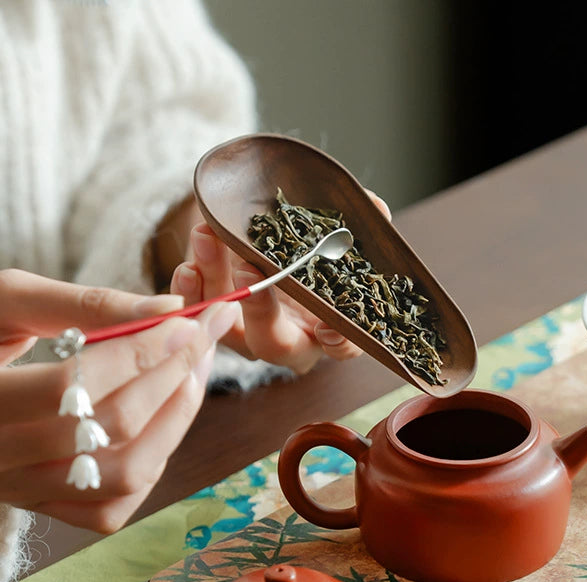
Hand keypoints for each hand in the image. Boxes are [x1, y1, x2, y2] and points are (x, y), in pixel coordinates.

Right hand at [0, 270, 236, 531]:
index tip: (189, 319)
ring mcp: (21, 490)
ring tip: (193, 371)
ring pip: (123, 473)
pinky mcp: (45, 509)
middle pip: (110, 427)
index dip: (143, 350)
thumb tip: (170, 309)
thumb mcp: (7, 303)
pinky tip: (163, 419)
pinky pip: (114, 506)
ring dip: (175, 419)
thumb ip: (84, 303)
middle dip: (172, 375)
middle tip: (205, 336)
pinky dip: (153, 463)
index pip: (75, 383)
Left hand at [170, 190, 391, 374]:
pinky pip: (199, 314)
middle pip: (275, 343)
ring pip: (229, 324)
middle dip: (261, 310)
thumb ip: (351, 225)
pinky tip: (188, 265)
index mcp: (327, 327)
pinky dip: (191, 291)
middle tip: (248, 268)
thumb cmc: (309, 248)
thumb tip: (375, 206)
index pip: (340, 346)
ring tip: (207, 238)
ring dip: (216, 285)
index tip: (329, 325)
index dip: (337, 341)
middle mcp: (289, 339)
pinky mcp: (215, 320)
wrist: (267, 241)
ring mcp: (248, 333)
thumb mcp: (332, 235)